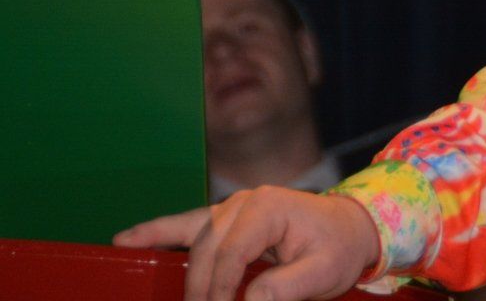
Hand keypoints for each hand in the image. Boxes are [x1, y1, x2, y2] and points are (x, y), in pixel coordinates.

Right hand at [115, 187, 381, 300]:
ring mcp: (231, 208)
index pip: (230, 256)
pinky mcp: (224, 219)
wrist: (352, 228)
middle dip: (199, 289)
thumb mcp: (322, 274)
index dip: (219, 291)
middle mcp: (244, 202)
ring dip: (176, 270)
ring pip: (192, 242)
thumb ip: (285, 288)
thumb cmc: (339, 248)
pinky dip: (157, 233)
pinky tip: (124, 241)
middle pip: (206, 251)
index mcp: (268, 208)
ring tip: (144, 285)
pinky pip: (185, 226)